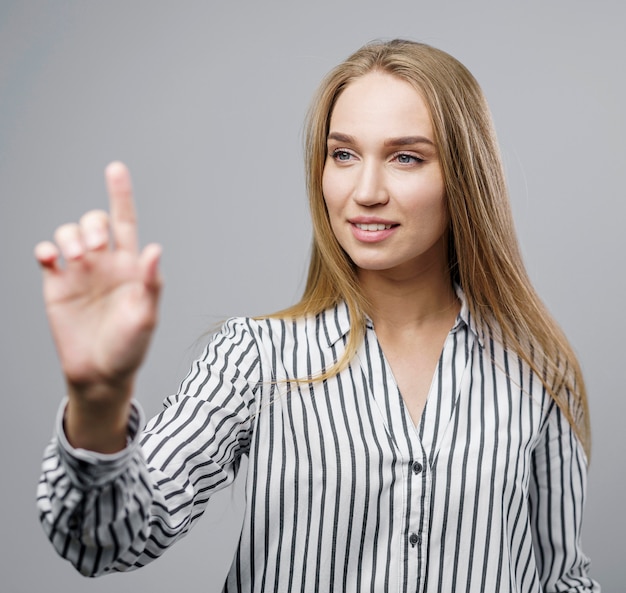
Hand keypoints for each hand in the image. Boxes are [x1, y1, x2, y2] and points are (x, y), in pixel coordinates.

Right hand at [35, 163, 161, 448]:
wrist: (101, 373)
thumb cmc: (130, 346)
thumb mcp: (147, 316)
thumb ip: (151, 282)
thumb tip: (155, 247)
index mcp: (131, 265)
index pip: (127, 222)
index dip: (121, 194)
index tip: (115, 169)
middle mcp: (105, 263)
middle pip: (95, 221)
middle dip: (92, 225)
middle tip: (94, 250)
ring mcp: (80, 272)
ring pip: (68, 233)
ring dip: (70, 236)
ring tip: (76, 257)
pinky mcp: (57, 284)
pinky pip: (46, 254)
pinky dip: (45, 248)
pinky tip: (51, 257)